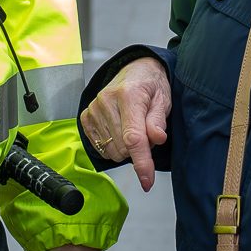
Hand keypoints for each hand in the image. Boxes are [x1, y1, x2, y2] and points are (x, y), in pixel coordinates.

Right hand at [80, 55, 171, 190]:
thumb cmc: (151, 85)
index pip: (134, 138)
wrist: (135, 69)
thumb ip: (158, 120)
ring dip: (125, 147)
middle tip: (145, 131)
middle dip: (138, 148)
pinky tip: (119, 130)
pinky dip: (113, 145)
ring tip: (132, 127)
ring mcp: (93, 109)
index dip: (142, 162)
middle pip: (123, 148)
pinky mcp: (86, 116)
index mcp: (129, 95)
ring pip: (111, 151)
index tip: (147, 181)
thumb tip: (156, 139)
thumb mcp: (164, 99)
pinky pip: (100, 147)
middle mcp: (106, 101)